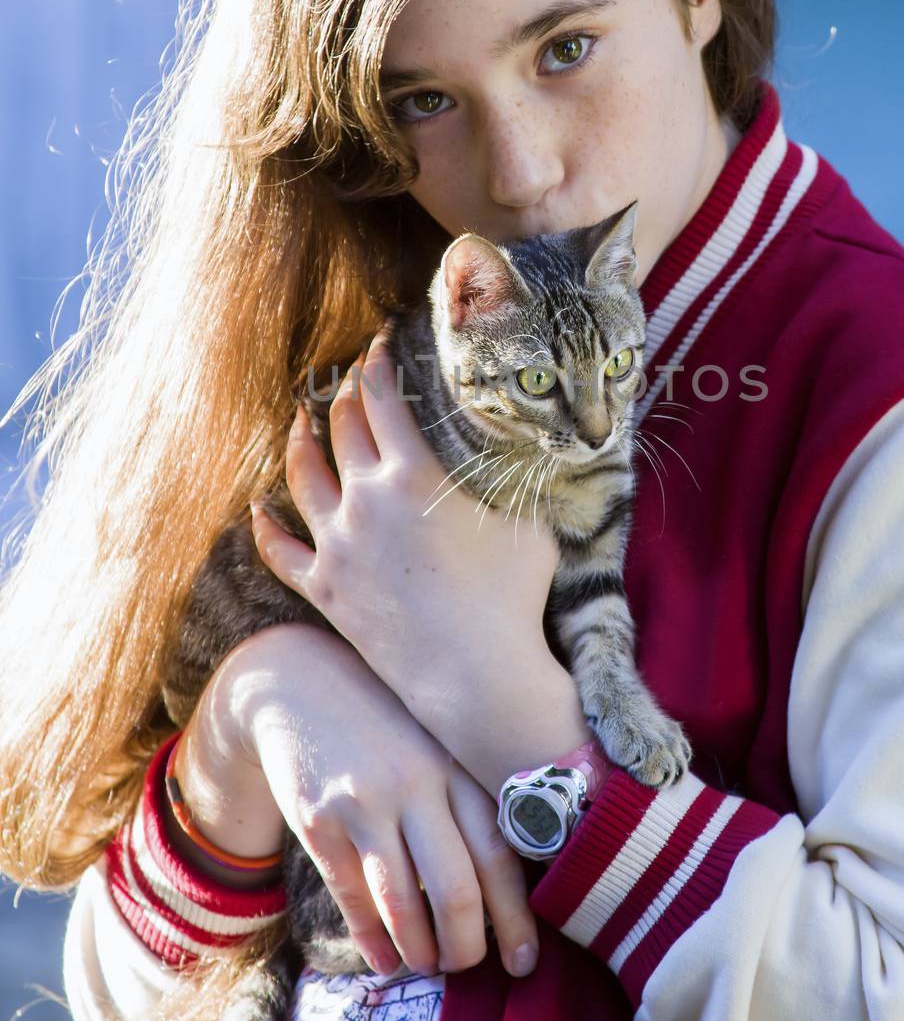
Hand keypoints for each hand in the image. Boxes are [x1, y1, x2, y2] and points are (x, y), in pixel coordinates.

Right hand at [182, 623, 542, 979]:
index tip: (525, 961)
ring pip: (403, 903)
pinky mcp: (319, 820)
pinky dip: (372, 940)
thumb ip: (474, 795)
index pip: (501, 853)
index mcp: (457, 765)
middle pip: (458, 889)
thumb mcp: (437, 741)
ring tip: (428, 966)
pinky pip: (352, 897)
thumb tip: (520, 882)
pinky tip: (384, 960)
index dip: (517, 916)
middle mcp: (417, 783)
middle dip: (467, 947)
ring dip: (420, 951)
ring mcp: (365, 802)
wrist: (297, 680)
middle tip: (469, 967)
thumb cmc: (385, 722)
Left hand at [250, 326, 591, 792]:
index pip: (383, 398)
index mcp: (413, 474)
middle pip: (342, 427)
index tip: (380, 344)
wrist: (477, 676)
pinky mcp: (323, 589)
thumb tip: (520, 450)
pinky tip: (261, 507)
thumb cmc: (515, 597)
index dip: (379, 364)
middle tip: (350, 379)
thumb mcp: (526, 520)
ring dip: (300, 440)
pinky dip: (266, 524)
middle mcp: (365, 501)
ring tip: (301, 421)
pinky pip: (278, 549)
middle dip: (345, 393)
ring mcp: (337, 545)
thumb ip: (509, 480)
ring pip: (301, 476)